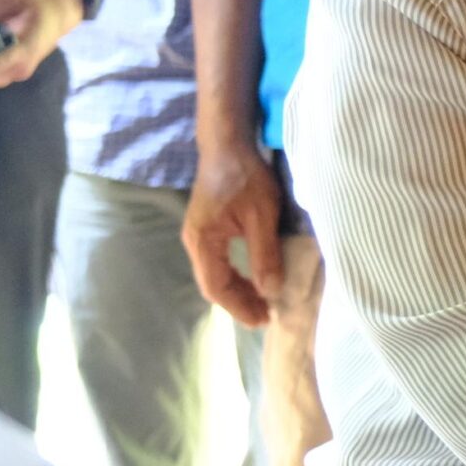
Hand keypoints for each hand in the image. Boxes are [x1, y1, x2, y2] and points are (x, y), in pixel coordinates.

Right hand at [184, 139, 284, 327]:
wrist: (228, 145)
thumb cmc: (245, 177)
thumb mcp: (262, 216)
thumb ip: (265, 254)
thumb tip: (271, 291)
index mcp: (203, 242)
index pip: (217, 287)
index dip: (239, 307)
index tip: (263, 320)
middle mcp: (195, 242)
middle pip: (213, 284)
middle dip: (239, 303)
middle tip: (266, 317)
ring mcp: (199, 235)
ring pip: (215, 274)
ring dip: (238, 290)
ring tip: (263, 303)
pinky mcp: (208, 228)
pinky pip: (219, 262)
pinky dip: (235, 275)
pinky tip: (253, 279)